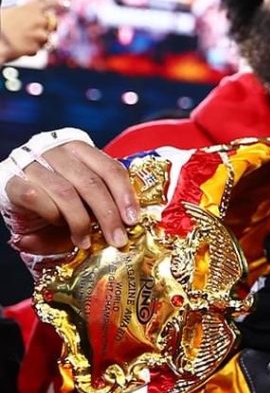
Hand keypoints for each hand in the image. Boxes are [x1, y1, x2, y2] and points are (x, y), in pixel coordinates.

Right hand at [0, 0, 64, 61]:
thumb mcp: (10, 12)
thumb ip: (25, 14)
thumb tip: (34, 17)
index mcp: (31, 8)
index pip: (48, 3)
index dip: (58, 3)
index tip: (66, 4)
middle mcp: (39, 20)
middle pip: (53, 23)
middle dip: (49, 28)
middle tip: (38, 31)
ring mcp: (40, 34)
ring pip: (47, 39)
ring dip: (38, 41)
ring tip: (22, 39)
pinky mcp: (37, 47)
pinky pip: (38, 49)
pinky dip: (31, 50)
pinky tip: (20, 47)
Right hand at [2, 137, 137, 254]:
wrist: (21, 197)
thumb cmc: (60, 198)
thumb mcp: (86, 198)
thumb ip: (106, 203)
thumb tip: (133, 220)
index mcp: (81, 150)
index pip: (110, 168)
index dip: (125, 195)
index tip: (132, 220)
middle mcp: (57, 151)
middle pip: (91, 182)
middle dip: (107, 215)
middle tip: (117, 239)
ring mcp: (33, 164)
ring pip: (65, 191)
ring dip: (80, 221)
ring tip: (86, 241)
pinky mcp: (13, 181)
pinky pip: (35, 197)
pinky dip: (51, 214)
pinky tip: (58, 224)